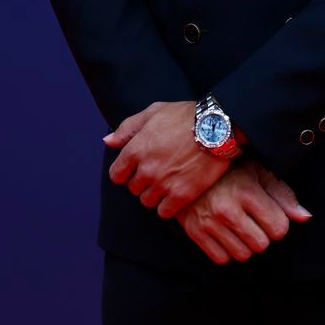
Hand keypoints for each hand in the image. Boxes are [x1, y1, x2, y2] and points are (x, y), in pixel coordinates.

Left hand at [103, 101, 227, 217]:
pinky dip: (168, 206)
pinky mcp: (182, 195)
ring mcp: (164, 183)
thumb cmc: (185, 116)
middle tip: (157, 173)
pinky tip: (176, 194)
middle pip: (133, 189)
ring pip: (147, 201)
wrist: (217, 126)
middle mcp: (147, 169)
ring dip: (155, 195)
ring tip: (168, 183)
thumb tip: (108, 141)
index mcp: (136, 149)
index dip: (125, 172)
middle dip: (142, 182)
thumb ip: (127, 128)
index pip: (117, 175)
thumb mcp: (153, 112)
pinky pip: (164, 212)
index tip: (136, 169)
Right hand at [176, 160, 311, 264]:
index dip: (278, 223)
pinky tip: (225, 232)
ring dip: (245, 244)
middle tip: (253, 220)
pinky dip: (226, 250)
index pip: (279, 229)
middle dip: (262, 235)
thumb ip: (283, 196)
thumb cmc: (229, 168)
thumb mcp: (258, 172)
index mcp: (247, 192)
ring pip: (243, 255)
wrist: (188, 165)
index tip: (270, 214)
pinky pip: (221, 259)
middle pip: (261, 245)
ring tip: (239, 225)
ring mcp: (209, 222)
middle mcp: (227, 209)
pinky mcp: (195, 232)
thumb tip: (305, 218)